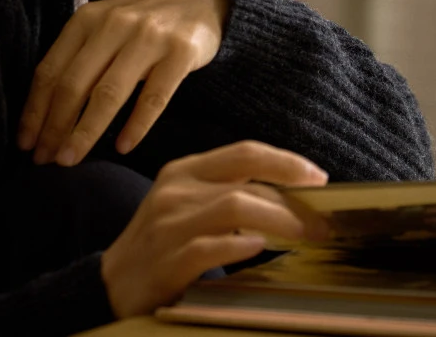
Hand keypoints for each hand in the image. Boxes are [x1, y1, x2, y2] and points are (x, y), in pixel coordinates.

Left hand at [18, 0, 229, 165]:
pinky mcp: (181, 52)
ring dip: (85, 132)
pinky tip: (122, 148)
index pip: (51, 70)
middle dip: (54, 127)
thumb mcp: (104, 28)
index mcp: (87, 19)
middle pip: (74, 84)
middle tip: (44, 161)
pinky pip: (153, 97)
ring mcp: (149, 37)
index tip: (24, 144)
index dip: (34, 111)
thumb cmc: (143, 23)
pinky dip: (135, 126)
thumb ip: (78, 58)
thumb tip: (42, 115)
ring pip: (108, 93)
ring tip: (70, 160)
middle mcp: (113, 24)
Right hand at [101, 140, 330, 318]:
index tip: (318, 177)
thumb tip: (289, 192)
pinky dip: (239, 245)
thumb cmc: (162, 242)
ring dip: (279, 221)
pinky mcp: (167, 258)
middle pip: (246, 182)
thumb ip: (227, 190)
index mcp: (184, 170)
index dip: (286, 161)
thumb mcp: (188, 203)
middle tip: (322, 222)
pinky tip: (259, 249)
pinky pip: (211, 246)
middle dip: (293, 201)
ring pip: (235, 208)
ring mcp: (169, 224)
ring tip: (304, 236)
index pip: (244, 152)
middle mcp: (176, 190)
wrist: (113, 282)